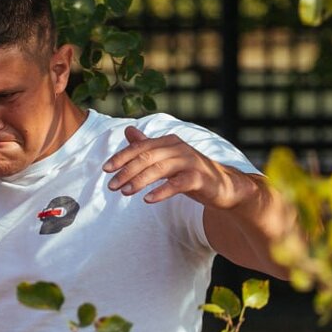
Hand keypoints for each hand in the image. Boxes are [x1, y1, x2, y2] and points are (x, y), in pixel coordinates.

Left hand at [103, 126, 252, 208]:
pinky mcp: (199, 178)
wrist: (225, 186)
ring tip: (124, 192)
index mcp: (169, 142)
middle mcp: (179, 148)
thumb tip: (128, 131)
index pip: (140, 147)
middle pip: (146, 157)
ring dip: (139, 181)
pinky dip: (161, 191)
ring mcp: (190, 162)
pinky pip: (177, 184)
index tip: (106, 169)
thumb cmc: (192, 173)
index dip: (121, 157)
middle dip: (126, 171)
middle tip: (111, 185)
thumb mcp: (167, 159)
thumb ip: (147, 147)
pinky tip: (147, 200)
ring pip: (159, 169)